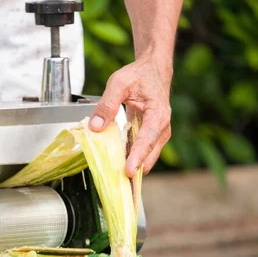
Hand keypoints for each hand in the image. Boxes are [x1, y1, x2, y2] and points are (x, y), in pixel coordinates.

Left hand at [89, 55, 171, 176]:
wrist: (152, 70)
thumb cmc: (139, 75)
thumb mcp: (119, 83)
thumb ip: (107, 104)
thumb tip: (95, 127)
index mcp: (158, 114)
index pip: (148, 139)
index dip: (138, 157)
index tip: (129, 171)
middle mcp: (162, 127)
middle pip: (150, 154)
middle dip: (137, 170)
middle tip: (122, 185)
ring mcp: (158, 134)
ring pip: (147, 157)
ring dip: (134, 168)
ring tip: (119, 182)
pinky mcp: (150, 137)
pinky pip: (141, 152)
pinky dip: (131, 160)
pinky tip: (117, 167)